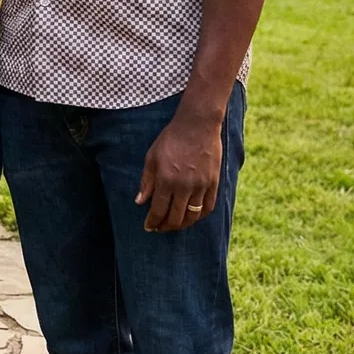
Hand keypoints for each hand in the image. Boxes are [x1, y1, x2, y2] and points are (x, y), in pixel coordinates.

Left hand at [135, 96, 223, 231]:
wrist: (197, 125)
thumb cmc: (171, 139)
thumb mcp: (152, 157)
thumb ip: (146, 181)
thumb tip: (140, 202)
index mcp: (166, 180)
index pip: (158, 210)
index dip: (153, 222)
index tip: (148, 227)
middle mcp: (184, 186)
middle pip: (176, 218)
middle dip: (166, 226)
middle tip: (160, 228)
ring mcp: (201, 186)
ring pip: (193, 216)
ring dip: (182, 224)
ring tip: (175, 225)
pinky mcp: (213, 183)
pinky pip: (208, 207)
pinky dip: (200, 216)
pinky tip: (192, 216)